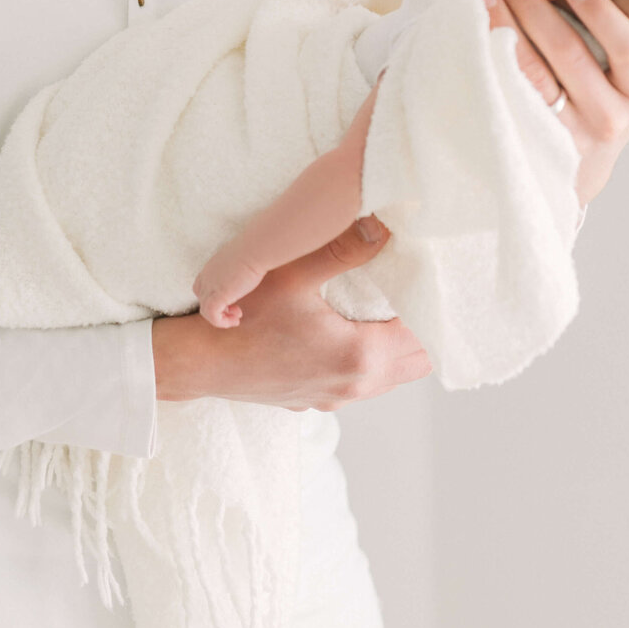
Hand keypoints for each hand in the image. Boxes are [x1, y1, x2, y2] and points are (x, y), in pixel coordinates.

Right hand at [154, 217, 430, 407]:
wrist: (199, 364)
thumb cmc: (242, 319)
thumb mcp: (291, 274)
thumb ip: (341, 249)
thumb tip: (383, 225)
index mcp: (358, 356)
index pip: (422, 337)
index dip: (429, 308)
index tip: (427, 281)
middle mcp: (353, 386)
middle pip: (415, 362)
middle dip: (420, 329)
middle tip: (413, 292)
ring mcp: (333, 398)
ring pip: (390, 377)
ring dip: (395, 348)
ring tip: (388, 309)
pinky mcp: (315, 402)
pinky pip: (361, 385)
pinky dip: (370, 363)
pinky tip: (352, 333)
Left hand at [192, 242, 265, 327]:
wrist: (256, 250)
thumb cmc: (255, 250)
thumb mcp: (241, 259)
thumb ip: (237, 267)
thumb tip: (248, 269)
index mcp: (211, 267)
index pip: (201, 286)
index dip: (214, 297)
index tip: (233, 300)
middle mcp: (207, 276)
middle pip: (203, 299)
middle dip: (219, 308)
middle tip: (236, 310)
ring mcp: (210, 286)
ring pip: (205, 310)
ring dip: (221, 318)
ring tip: (236, 318)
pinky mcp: (217, 296)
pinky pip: (212, 316)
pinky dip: (222, 322)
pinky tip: (236, 320)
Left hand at [474, 0, 628, 204]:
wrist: (576, 169)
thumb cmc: (592, 103)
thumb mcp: (616, 79)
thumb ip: (602, 39)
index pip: (628, 47)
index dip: (602, 13)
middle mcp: (611, 119)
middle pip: (568, 54)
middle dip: (535, 8)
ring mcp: (571, 137)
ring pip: (532, 74)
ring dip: (505, 26)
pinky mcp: (535, 145)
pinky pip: (509, 96)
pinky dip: (490, 60)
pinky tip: (474, 33)